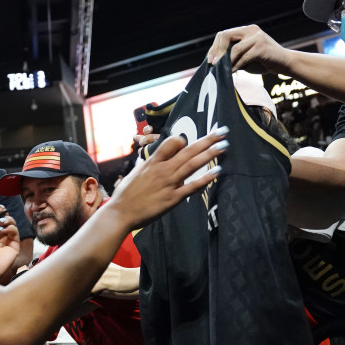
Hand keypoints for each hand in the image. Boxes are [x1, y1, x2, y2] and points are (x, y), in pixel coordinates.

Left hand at [0, 192, 20, 281]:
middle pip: (4, 219)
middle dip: (2, 214)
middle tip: (0, 212)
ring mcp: (6, 240)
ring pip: (11, 224)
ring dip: (7, 220)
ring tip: (1, 223)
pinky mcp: (14, 245)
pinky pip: (15, 232)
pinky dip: (10, 228)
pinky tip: (4, 231)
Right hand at [108, 129, 226, 229]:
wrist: (120, 213)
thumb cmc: (125, 194)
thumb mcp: (135, 173)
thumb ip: (147, 165)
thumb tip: (152, 159)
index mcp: (152, 162)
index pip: (171, 143)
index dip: (182, 140)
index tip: (189, 141)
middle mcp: (162, 170)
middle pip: (188, 151)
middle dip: (207, 140)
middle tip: (222, 131)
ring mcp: (169, 184)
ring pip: (192, 165)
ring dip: (209, 154)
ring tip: (224, 145)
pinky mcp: (172, 198)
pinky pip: (192, 186)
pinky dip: (205, 179)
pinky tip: (218, 171)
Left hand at [206, 25, 291, 73]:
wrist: (285, 64)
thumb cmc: (263, 62)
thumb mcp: (244, 57)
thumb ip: (232, 56)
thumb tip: (214, 62)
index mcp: (246, 30)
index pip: (224, 35)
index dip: (214, 48)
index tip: (210, 60)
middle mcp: (251, 30)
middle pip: (226, 36)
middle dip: (217, 51)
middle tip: (213, 64)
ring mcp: (257, 37)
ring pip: (234, 48)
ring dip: (226, 61)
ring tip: (222, 70)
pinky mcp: (261, 46)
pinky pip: (243, 56)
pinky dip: (236, 65)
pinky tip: (233, 72)